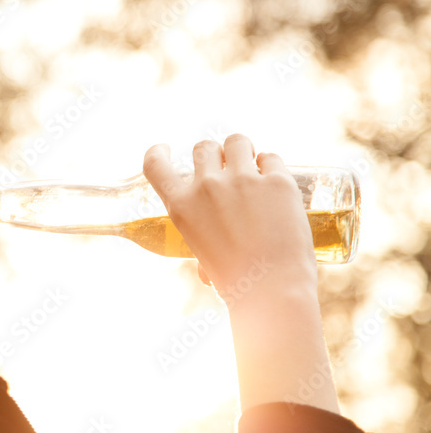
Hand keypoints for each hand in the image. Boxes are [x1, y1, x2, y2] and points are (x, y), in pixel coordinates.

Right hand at [143, 134, 317, 305]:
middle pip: (203, 147)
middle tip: (229, 167)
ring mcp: (242, 181)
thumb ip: (203, 235)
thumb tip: (209, 253)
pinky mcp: (277, 182)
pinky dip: (273, 167)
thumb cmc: (236, 282)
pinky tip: (277, 185)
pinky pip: (271, 158)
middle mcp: (206, 187)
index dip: (159, 152)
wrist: (273, 290)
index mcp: (181, 207)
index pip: (155, 165)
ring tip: (254, 165)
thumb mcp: (202, 254)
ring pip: (237, 141)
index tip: (167, 148)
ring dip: (243, 151)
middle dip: (215, 154)